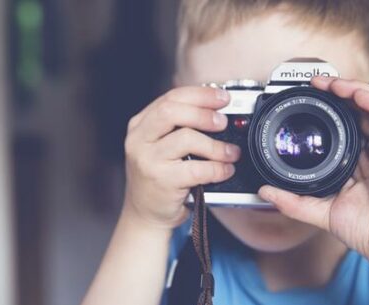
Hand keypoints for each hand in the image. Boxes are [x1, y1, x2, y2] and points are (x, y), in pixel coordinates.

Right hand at [123, 87, 240, 230]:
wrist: (144, 214)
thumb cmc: (158, 178)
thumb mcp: (159, 146)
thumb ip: (178, 126)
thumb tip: (215, 109)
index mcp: (140, 125)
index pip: (170, 98)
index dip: (200, 94)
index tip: (222, 97)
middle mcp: (139, 140)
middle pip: (172, 111)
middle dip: (204, 113)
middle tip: (223, 122)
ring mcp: (148, 161)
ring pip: (187, 138)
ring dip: (216, 145)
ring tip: (229, 152)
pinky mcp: (162, 181)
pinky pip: (197, 168)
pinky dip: (217, 168)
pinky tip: (224, 170)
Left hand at [257, 77, 368, 303]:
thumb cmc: (367, 230)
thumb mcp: (320, 212)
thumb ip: (292, 201)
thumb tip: (264, 190)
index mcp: (358, 159)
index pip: (346, 122)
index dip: (330, 105)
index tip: (308, 96)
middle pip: (360, 108)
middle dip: (338, 90)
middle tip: (316, 82)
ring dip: (353, 88)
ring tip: (331, 83)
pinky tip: (355, 94)